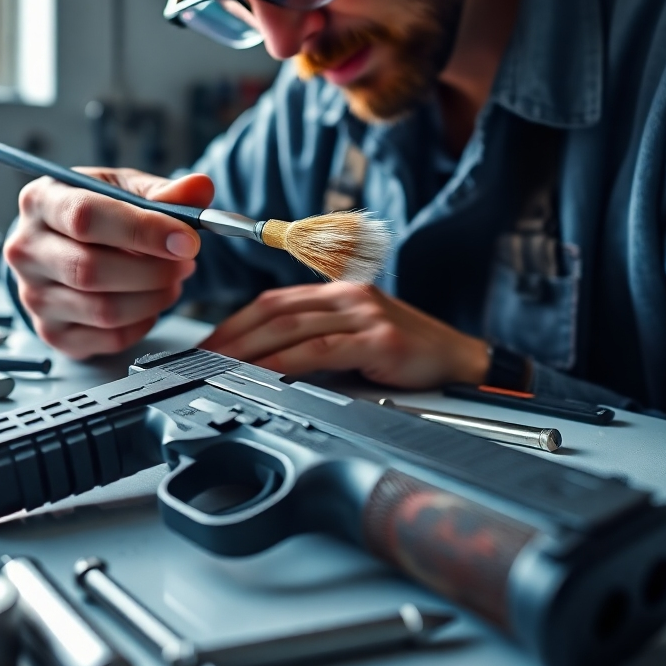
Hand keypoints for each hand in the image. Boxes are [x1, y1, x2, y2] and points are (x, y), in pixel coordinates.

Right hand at [4, 167, 213, 357]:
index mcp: (41, 201)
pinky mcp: (52, 332)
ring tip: (172, 279)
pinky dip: (142, 322)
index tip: (187, 240)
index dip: (142, 231)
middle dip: (153, 270)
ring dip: (153, 297)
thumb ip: (164, 191)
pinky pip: (108, 338)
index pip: (85, 217)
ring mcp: (33, 296)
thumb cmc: (98, 211)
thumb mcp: (128, 190)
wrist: (66, 245)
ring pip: (103, 310)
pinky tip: (150, 301)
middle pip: (91, 269)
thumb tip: (200, 188)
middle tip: (186, 262)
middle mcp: (26, 249)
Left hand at [200, 283, 489, 388]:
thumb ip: (319, 343)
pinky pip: (319, 349)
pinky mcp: (378, 339)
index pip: (273, 302)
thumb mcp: (358, 339)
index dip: (235, 322)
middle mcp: (348, 296)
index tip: (208, 345)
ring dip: (248, 349)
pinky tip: (264, 373)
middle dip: (231, 336)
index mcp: (339, 292)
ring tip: (220, 366)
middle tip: (200, 358)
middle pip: (273, 311)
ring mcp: (364, 314)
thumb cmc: (410, 355)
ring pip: (290, 327)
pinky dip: (285, 361)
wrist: (464, 362)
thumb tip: (268, 364)